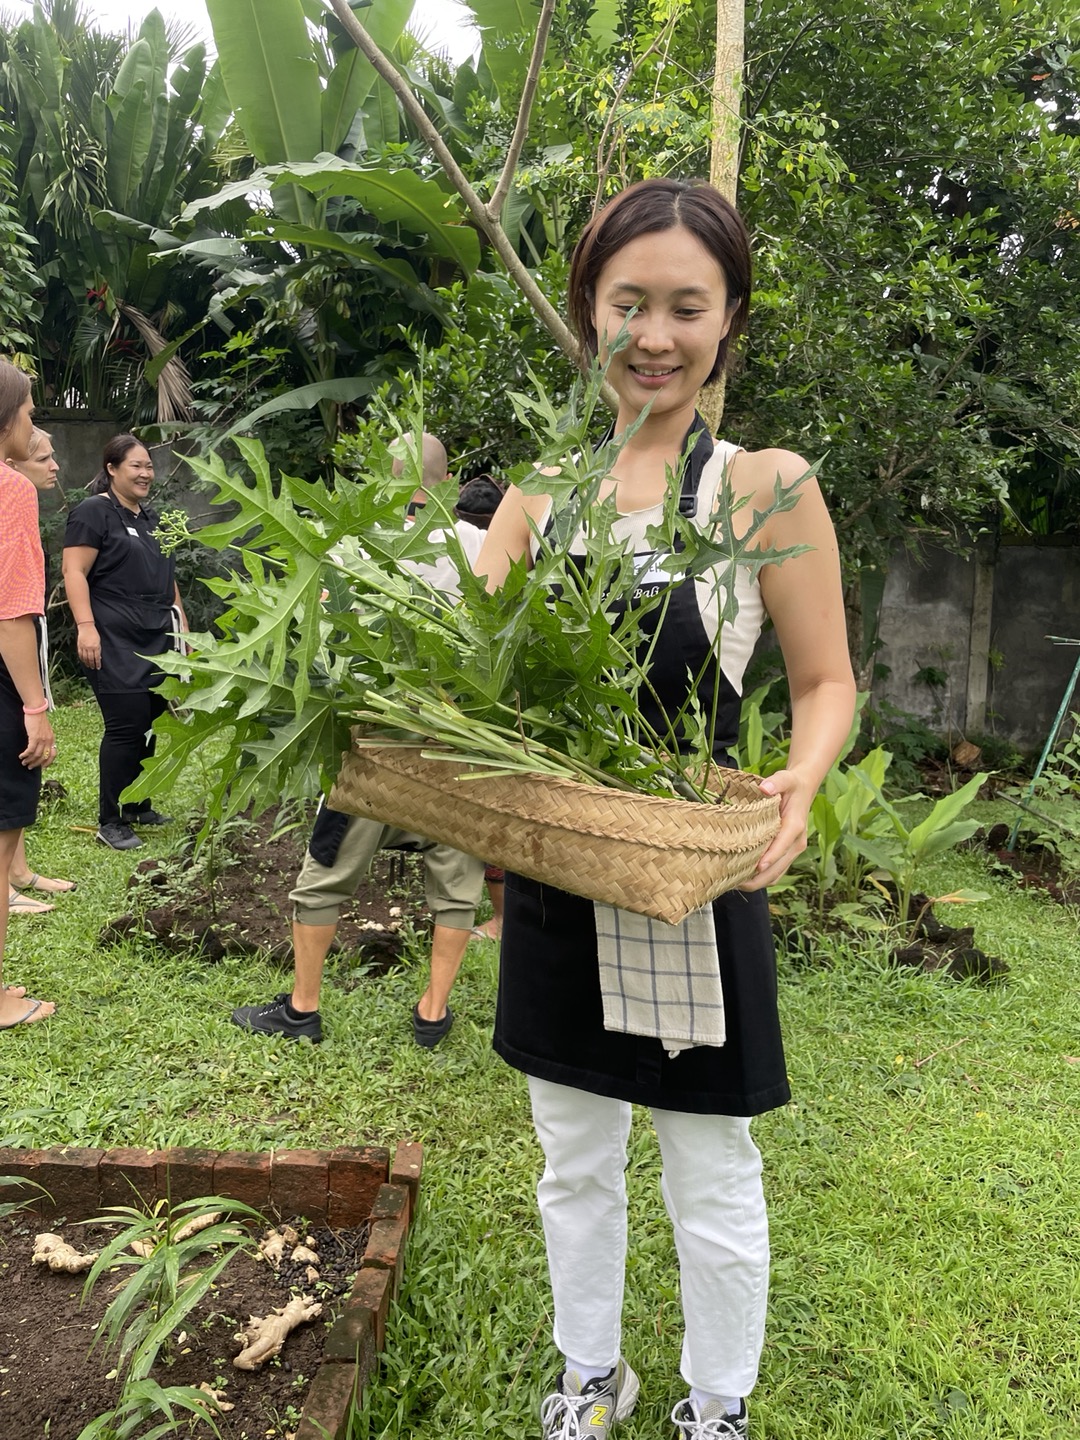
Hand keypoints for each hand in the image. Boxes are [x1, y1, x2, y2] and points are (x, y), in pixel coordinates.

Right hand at [21, 711, 55, 769]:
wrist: (36, 710)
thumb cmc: (39, 719)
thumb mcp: (46, 730)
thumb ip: (45, 738)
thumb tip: (42, 747)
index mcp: (52, 739)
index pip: (53, 755)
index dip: (48, 762)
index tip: (42, 767)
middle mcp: (48, 741)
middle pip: (44, 757)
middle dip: (36, 764)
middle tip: (30, 767)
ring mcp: (42, 739)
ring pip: (36, 755)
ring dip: (29, 760)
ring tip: (24, 762)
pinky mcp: (34, 737)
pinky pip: (30, 750)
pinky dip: (25, 755)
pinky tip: (21, 756)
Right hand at [77, 623, 101, 668]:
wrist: (86, 627)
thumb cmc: (94, 634)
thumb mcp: (99, 641)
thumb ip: (99, 649)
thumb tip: (99, 658)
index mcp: (96, 646)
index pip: (97, 657)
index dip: (97, 663)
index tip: (98, 667)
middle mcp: (89, 647)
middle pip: (90, 659)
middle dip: (92, 664)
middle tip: (93, 668)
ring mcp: (83, 647)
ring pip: (85, 658)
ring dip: (87, 663)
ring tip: (89, 666)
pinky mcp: (79, 646)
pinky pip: (80, 654)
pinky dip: (82, 659)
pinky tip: (83, 661)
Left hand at [739, 768, 812, 890]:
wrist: (803, 789)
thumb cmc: (791, 784)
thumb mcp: (786, 778)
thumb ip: (776, 782)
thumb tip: (764, 787)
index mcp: (795, 826)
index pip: (782, 845)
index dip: (769, 858)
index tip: (755, 868)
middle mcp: (796, 842)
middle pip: (778, 868)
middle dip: (758, 879)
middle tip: (734, 883)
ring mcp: (793, 850)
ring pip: (777, 874)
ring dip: (758, 882)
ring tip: (734, 884)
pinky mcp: (788, 853)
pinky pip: (776, 871)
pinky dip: (761, 878)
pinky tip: (743, 879)